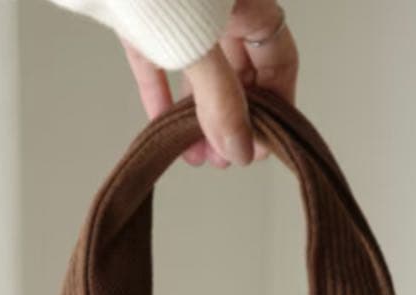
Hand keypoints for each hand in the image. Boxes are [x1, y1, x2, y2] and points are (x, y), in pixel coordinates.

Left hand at [121, 1, 297, 167]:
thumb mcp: (198, 41)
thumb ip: (220, 99)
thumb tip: (239, 149)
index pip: (277, 57)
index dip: (275, 104)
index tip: (260, 146)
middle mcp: (216, 3)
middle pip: (239, 68)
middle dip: (234, 118)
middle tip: (226, 159)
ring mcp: (177, 9)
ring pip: (199, 69)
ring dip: (200, 115)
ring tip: (198, 155)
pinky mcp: (138, 16)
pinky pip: (156, 62)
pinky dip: (161, 96)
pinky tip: (164, 131)